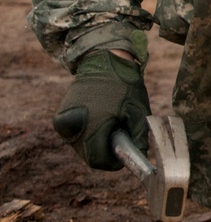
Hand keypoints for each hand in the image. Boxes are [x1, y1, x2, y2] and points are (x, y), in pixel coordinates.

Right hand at [52, 50, 150, 170]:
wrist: (105, 60)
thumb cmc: (125, 85)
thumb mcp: (138, 112)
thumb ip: (139, 137)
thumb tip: (139, 156)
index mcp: (92, 125)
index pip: (98, 160)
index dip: (112, 162)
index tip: (123, 154)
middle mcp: (73, 126)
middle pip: (88, 154)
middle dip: (104, 151)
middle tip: (118, 135)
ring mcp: (63, 122)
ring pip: (80, 146)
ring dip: (95, 142)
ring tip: (110, 123)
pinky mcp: (60, 117)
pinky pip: (75, 134)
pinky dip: (87, 133)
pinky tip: (99, 118)